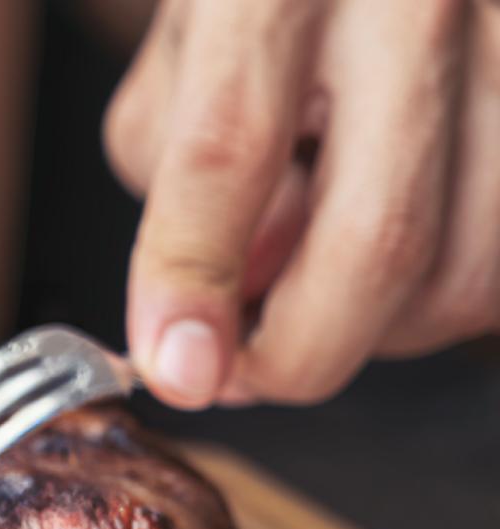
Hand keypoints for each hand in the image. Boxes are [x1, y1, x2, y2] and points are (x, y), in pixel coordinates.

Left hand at [104, 0, 498, 407]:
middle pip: (381, 238)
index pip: (228, 152)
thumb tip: (221, 315)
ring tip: (323, 282)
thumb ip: (181, 179)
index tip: (177, 372)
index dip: (194, 282)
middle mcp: (417, 2)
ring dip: (382, 326)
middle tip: (241, 372)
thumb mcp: (188, 46)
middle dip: (299, 352)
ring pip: (471, 269)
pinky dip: (447, 290)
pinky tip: (399, 249)